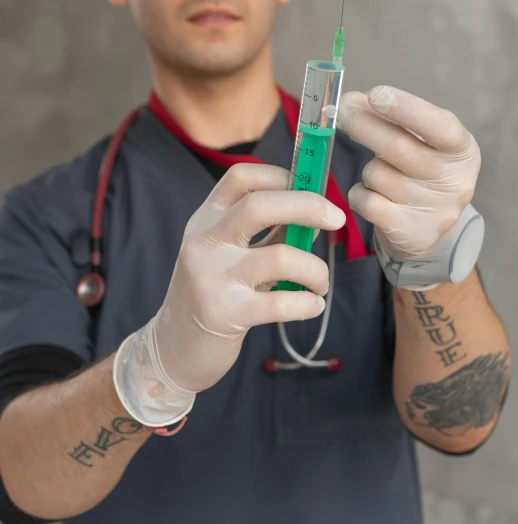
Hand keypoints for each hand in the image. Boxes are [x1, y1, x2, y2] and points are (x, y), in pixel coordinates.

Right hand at [113, 164, 344, 425]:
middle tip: (337, 218)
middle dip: (308, 205)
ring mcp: (212, 277)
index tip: (309, 184)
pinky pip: (281, 302)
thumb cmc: (213, 294)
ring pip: (280, 257)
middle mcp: (205, 242)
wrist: (174, 348)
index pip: (240, 178)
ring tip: (320, 283)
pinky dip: (308, 303)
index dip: (280, 174)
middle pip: (259, 206)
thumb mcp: (229, 254)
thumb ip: (267, 232)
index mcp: (206, 220)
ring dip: (315, 269)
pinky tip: (313, 306)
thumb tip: (316, 213)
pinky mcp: (224, 313)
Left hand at [337, 85, 480, 261]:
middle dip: (363, 125)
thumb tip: (350, 99)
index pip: (439, 126)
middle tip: (340, 110)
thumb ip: (389, 117)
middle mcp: (452, 180)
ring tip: (381, 176)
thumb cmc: (421, 171)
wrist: (430, 228)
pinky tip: (372, 195)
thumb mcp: (420, 141)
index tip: (376, 94)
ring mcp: (431, 209)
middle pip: (398, 147)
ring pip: (377, 174)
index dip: (407, 109)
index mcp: (461, 151)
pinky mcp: (408, 231)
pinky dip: (359, 193)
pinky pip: (365, 201)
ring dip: (368, 169)